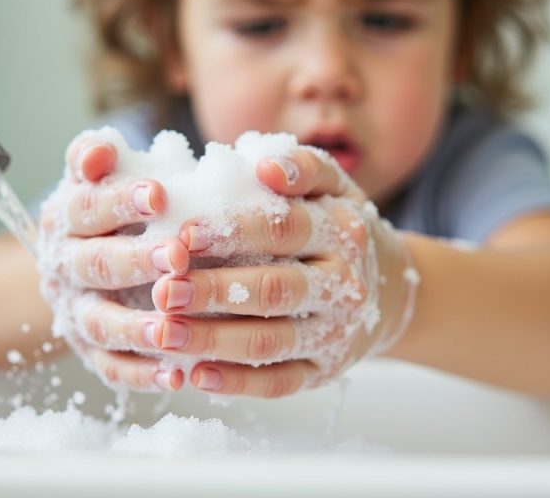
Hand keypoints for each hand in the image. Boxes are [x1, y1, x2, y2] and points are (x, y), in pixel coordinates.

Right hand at [37, 133, 189, 391]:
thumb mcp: (99, 178)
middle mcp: (64, 267)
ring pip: (100, 322)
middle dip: (136, 260)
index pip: (87, 208)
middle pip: (94, 265)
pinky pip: (112, 368)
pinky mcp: (92, 351)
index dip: (119, 201)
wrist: (87, 265)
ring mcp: (76, 312)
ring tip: (172, 327)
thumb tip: (99, 150)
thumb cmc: (113, 213)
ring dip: (136, 326)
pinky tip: (176, 374)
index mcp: (66, 219)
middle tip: (178, 255)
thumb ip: (95, 159)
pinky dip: (141, 375)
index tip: (160, 195)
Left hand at [145, 148, 418, 397]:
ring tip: (165, 335)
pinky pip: (278, 381)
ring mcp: (335, 332)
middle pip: (274, 289)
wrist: (387, 290)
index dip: (232, 231)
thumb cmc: (335, 229)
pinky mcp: (324, 369)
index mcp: (340, 232)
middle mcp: (343, 284)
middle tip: (163, 292)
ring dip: (213, 340)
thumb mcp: (333, 188)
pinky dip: (236, 382)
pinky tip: (196, 375)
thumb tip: (265, 167)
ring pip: (270, 341)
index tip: (182, 235)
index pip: (283, 229)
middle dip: (214, 291)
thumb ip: (302, 167)